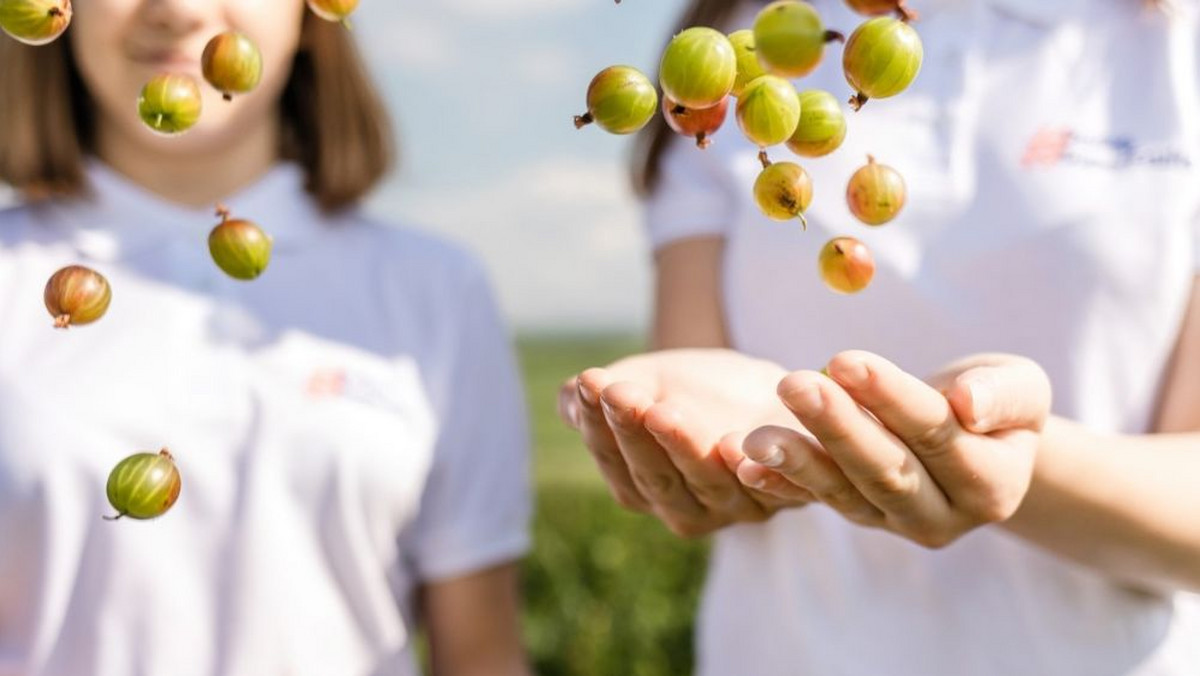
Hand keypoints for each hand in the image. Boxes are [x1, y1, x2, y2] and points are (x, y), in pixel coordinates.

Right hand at [558, 349, 814, 536]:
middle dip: (633, 433)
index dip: (600, 426)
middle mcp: (688, 510)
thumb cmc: (689, 393)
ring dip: (682, 447)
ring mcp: (737, 505)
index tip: (591, 384)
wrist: (764, 391)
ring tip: (660, 409)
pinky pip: (770, 487)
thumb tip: (571, 395)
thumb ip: (604, 396)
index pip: (616, 463)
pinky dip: (754, 471)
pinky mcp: (786, 493)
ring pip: (706, 481)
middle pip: (655, 478)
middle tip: (618, 392)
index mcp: (643, 490)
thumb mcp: (641, 386)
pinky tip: (735, 442)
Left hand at [727, 351, 1050, 547]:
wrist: (971, 433)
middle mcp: (940, 516)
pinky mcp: (854, 513)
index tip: (846, 360)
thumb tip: (968, 404)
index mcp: (992, 486)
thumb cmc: (992, 398)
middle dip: (835, 427)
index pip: (937, 437)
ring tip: (754, 436)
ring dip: (796, 461)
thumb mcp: (1019, 387)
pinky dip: (777, 482)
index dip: (891, 399)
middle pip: (884, 470)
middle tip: (792, 384)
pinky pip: (812, 499)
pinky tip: (742, 462)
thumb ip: (1002, 395)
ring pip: (843, 491)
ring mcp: (891, 521)